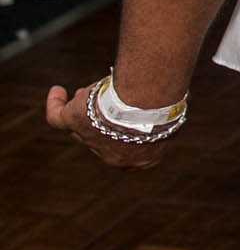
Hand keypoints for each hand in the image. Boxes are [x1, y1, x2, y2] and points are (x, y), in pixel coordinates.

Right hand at [45, 83, 172, 168]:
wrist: (149, 102)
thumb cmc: (167, 105)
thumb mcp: (173, 115)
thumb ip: (165, 117)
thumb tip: (170, 100)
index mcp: (144, 158)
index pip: (131, 148)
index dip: (126, 134)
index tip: (126, 119)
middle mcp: (116, 156)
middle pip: (104, 138)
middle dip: (102, 122)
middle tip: (102, 103)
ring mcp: (93, 141)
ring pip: (83, 127)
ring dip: (85, 110)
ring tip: (86, 93)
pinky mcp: (75, 123)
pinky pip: (57, 118)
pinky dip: (55, 105)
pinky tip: (58, 91)